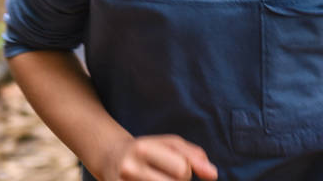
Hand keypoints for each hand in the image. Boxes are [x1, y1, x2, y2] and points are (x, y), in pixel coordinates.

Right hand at [92, 133, 218, 180]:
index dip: (185, 169)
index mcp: (142, 148)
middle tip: (164, 175)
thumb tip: (213, 175)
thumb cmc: (148, 151)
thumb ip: (195, 156)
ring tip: (157, 178)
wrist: (109, 158)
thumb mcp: (169, 144)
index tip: (175, 166)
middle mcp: (129, 168)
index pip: (182, 169)